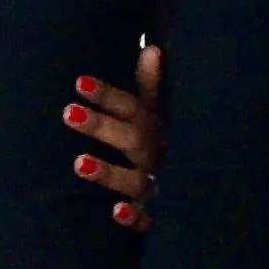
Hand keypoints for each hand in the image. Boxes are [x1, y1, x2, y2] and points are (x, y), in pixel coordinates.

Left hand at [66, 44, 163, 230]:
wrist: (201, 184)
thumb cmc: (161, 142)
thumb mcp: (155, 113)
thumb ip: (149, 84)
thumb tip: (152, 49)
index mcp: (153, 126)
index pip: (131, 106)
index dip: (107, 96)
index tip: (78, 82)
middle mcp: (155, 154)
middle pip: (131, 138)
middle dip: (101, 126)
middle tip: (67, 112)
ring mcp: (156, 184)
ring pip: (135, 179)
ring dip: (109, 172)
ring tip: (78, 164)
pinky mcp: (157, 214)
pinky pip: (148, 220)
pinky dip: (135, 217)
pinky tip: (116, 211)